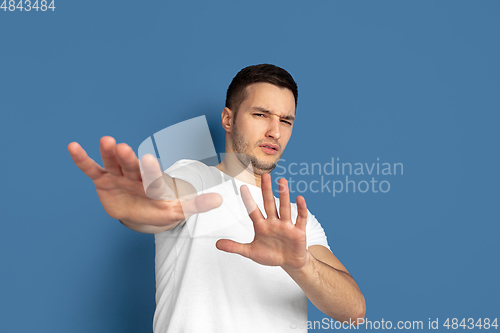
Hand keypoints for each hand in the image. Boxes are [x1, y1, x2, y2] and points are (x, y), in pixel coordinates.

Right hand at [68, 136, 221, 231]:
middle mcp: (136, 176)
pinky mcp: (104, 180)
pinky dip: (82, 160)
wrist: (144, 213)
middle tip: (123, 147)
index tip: (148, 159)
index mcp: (154, 184)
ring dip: (109, 154)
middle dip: (128, 159)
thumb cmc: (161, 209)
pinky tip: (73, 147)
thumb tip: (220, 201)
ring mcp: (119, 177)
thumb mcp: (179, 210)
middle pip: (132, 167)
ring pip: (114, 164)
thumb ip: (196, 205)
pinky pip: (92, 169)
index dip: (151, 170)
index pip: (153, 177)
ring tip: (106, 140)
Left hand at [216, 173, 309, 270]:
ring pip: (284, 208)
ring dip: (284, 195)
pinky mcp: (298, 231)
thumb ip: (235, 247)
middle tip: (266, 175)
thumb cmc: (270, 255)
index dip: (248, 200)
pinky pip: (300, 218)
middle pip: (270, 204)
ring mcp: (286, 226)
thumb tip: (217, 244)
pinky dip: (301, 209)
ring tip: (282, 182)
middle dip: (267, 190)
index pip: (253, 210)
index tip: (243, 187)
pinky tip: (299, 198)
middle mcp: (274, 222)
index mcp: (262, 226)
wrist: (290, 263)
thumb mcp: (251, 252)